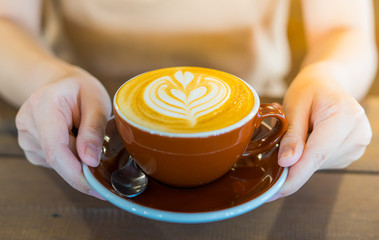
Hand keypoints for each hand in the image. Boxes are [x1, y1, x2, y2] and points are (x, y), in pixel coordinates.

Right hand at [15, 66, 111, 198]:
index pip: (56, 149)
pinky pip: (54, 162)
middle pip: (57, 160)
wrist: (63, 84)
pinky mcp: (31, 147)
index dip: (76, 174)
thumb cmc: (82, 90)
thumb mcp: (97, 102)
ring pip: (57, 164)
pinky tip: (75, 141)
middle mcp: (28, 122)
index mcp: (44, 106)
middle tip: (106, 165)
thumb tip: (90, 161)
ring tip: (85, 136)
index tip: (97, 188)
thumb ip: (94, 129)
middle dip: (83, 169)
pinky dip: (71, 158)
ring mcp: (26, 136)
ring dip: (77, 160)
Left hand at [270, 65, 371, 200]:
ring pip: (319, 164)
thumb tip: (287, 162)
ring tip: (301, 131)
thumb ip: (292, 134)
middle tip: (276, 146)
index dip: (295, 175)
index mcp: (345, 116)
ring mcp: (358, 144)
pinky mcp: (352, 152)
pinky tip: (309, 138)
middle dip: (293, 164)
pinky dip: (309, 156)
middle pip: (317, 161)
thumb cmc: (309, 89)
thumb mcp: (294, 105)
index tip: (276, 189)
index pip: (317, 154)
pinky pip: (323, 162)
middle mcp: (357, 132)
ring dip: (302, 157)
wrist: (327, 83)